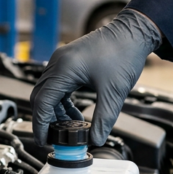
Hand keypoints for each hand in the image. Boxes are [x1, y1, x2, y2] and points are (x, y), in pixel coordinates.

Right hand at [31, 8, 162, 146]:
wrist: (133, 32)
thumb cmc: (124, 54)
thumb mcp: (114, 92)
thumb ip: (104, 119)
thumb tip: (95, 139)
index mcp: (64, 69)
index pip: (42, 102)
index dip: (40, 124)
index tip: (43, 141)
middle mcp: (58, 63)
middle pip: (40, 97)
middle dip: (45, 119)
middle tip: (53, 138)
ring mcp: (61, 61)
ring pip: (48, 92)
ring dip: (55, 111)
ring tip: (68, 128)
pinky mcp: (68, 61)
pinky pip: (57, 85)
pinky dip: (62, 102)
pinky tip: (74, 113)